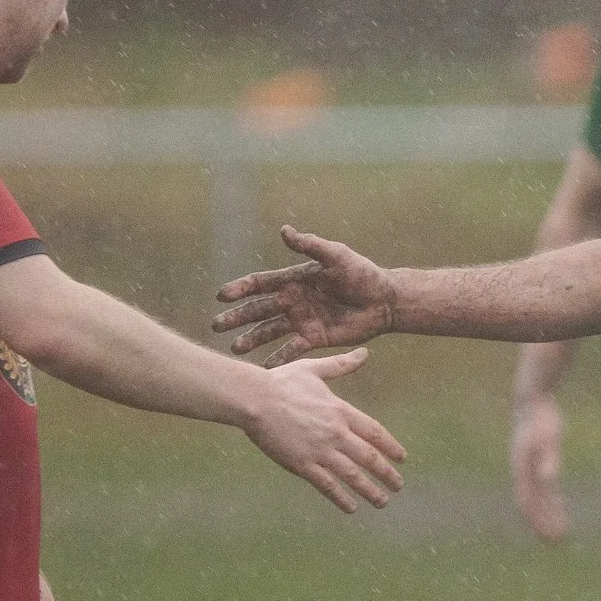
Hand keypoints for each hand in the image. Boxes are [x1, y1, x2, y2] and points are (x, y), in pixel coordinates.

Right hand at [214, 226, 393, 363]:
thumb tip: (284, 230)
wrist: (384, 300)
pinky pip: (292, 350)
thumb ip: (311, 245)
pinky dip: (278, 359)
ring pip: (270, 331)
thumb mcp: (336, 256)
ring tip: (235, 350)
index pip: (261, 284)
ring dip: (252, 340)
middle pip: (259, 310)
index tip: (221, 296)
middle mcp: (293, 301)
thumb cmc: (362, 274)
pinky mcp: (314, 338)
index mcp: (295, 280)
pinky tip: (265, 369)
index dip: (241, 289)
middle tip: (216, 326)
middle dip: (238, 318)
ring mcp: (302, 321)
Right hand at [242, 345, 409, 512]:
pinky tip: (351, 507)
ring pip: (353, 475)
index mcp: (341, 411)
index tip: (402, 458)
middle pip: (369, 457)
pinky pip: (327, 485)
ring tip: (383, 501)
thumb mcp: (314, 369)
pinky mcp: (302, 464)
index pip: (374, 433)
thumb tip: (364, 353)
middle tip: (399, 485)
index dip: (391, 447)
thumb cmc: (281, 382)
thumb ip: (341, 365)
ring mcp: (320, 450)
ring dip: (370, 490)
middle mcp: (336, 433)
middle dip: (387, 473)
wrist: (254, 399)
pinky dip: (341, 498)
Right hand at [509, 391, 569, 542]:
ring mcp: (528, 469)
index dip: (537, 520)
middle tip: (558, 542)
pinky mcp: (537, 463)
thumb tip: (548, 478)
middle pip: (531, 505)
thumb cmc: (541, 419)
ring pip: (537, 499)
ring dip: (547, 515)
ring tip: (561, 532)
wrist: (532, 400)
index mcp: (522, 469)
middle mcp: (522, 473)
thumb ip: (548, 458)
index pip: (527, 502)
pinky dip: (551, 501)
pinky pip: (543, 489)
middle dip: (542, 524)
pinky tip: (561, 509)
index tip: (551, 535)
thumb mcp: (547, 437)